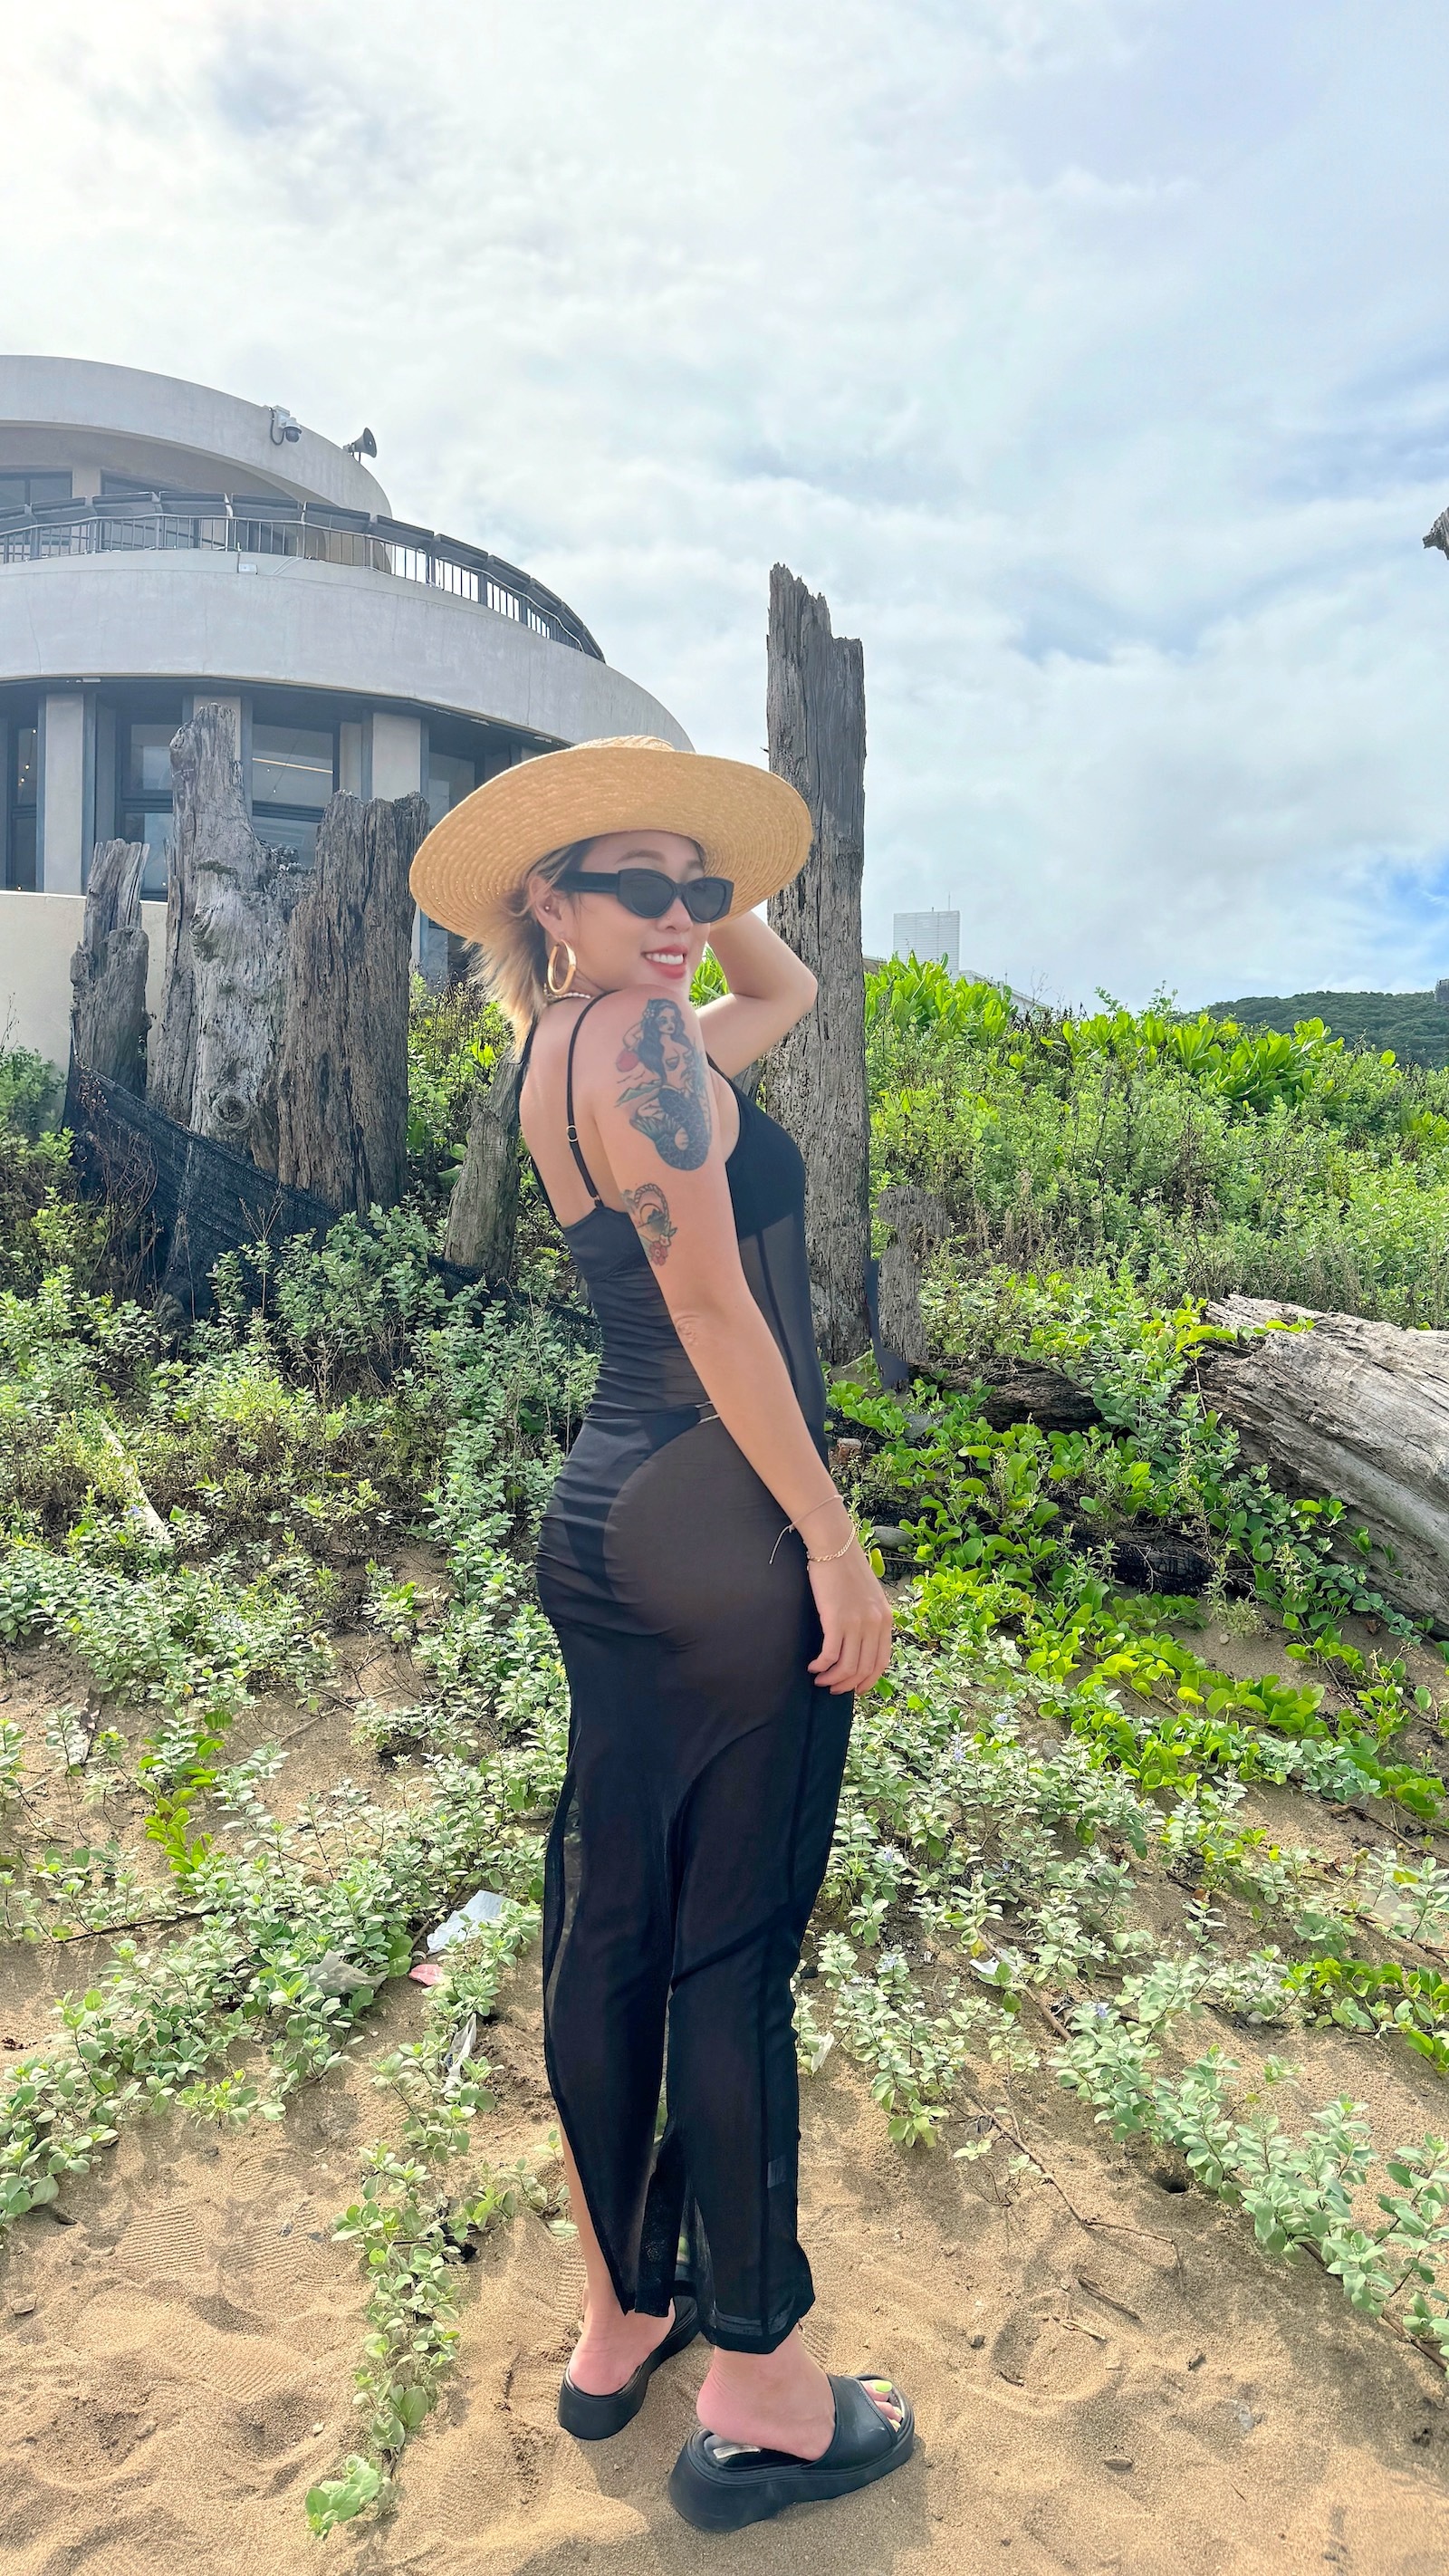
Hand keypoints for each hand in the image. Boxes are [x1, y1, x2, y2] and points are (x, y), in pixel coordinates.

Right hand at [807, 1543, 892, 1694]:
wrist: (835, 1546)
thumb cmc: (847, 1568)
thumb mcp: (870, 1595)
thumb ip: (870, 1618)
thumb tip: (860, 1643)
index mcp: (885, 1619)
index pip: (881, 1662)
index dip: (868, 1680)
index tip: (856, 1688)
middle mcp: (874, 1625)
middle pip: (863, 1669)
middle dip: (847, 1684)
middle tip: (832, 1688)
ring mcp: (856, 1623)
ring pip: (847, 1667)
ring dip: (832, 1678)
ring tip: (820, 1679)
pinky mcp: (836, 1620)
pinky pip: (830, 1655)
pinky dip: (820, 1666)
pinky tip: (812, 1666)